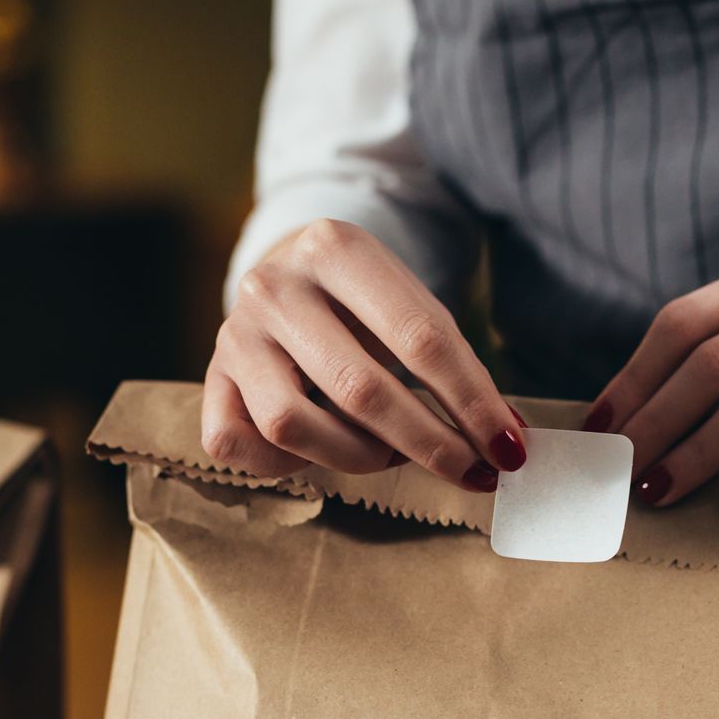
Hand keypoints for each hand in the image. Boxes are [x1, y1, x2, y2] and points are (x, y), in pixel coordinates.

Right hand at [204, 219, 526, 491]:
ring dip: (359, 457)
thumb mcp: (408, 306)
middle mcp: (274, 285)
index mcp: (335, 247)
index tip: (508, 447)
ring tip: (391, 454)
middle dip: (430, 443)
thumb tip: (503, 435)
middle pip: (361, 388)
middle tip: (471, 471)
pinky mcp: (210, 380)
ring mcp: (234, 335)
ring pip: (295, 425)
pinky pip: (241, 445)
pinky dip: (285, 465)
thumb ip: (450, 362)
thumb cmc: (363, 305)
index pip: (420, 338)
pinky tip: (318, 452)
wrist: (284, 277)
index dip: (471, 402)